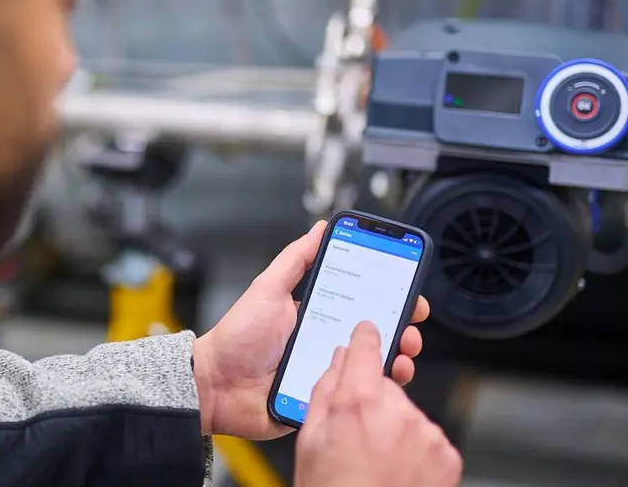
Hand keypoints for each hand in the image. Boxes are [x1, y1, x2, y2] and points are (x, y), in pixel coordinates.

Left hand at [192, 221, 430, 438]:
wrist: (215, 385)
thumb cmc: (237, 338)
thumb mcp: (268, 289)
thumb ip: (295, 260)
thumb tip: (320, 228)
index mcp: (317, 315)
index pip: (362, 304)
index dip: (389, 298)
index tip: (410, 293)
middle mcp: (326, 344)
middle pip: (375, 336)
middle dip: (402, 328)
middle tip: (411, 324)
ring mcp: (326, 373)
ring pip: (371, 367)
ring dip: (396, 359)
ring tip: (402, 353)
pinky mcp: (322, 400)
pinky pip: (353, 396)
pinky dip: (372, 390)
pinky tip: (382, 381)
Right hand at [294, 323, 461, 486]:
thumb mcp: (310, 439)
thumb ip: (325, 391)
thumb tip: (337, 362)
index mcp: (357, 403)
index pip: (366, 349)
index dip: (365, 337)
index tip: (367, 330)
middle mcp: (397, 412)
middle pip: (386, 387)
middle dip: (374, 402)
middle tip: (357, 436)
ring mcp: (425, 433)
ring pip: (407, 413)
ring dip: (395, 428)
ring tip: (377, 460)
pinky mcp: (445, 453)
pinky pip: (427, 437)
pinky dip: (415, 449)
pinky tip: (397, 470)